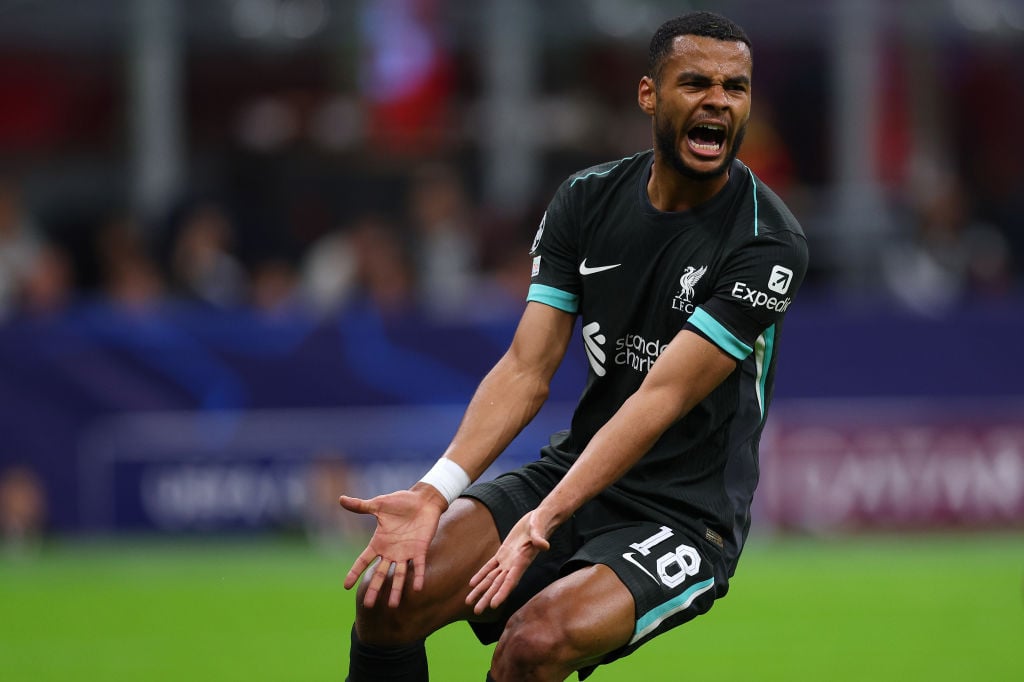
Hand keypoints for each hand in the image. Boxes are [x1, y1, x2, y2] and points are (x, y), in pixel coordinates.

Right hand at [339, 487, 445, 607]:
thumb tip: (340, 499)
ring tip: (393, 606)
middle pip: (380, 574)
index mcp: (379, 542)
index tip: (346, 586)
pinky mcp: (420, 549)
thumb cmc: (401, 502)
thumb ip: (361, 506)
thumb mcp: (379, 505)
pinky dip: (417, 577)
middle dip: (375, 589)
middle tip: (368, 606)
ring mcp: (406, 552)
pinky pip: (418, 566)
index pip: (363, 560)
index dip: (355, 572)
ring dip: (396, 590)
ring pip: (399, 575)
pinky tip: (417, 589)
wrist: (423, 500)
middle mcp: (391, 551)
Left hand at [466, 510, 550, 614]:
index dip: (502, 593)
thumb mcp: (540, 527)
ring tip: (469, 602)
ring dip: (481, 590)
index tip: (493, 605)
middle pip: (498, 584)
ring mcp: (508, 560)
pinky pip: (490, 566)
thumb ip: (540, 538)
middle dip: (487, 597)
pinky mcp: (504, 552)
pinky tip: (472, 583)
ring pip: (492, 578)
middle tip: (476, 611)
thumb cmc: (542, 522)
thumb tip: (544, 545)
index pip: (511, 581)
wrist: (541, 518)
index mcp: (522, 561)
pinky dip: (481, 574)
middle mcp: (514, 564)